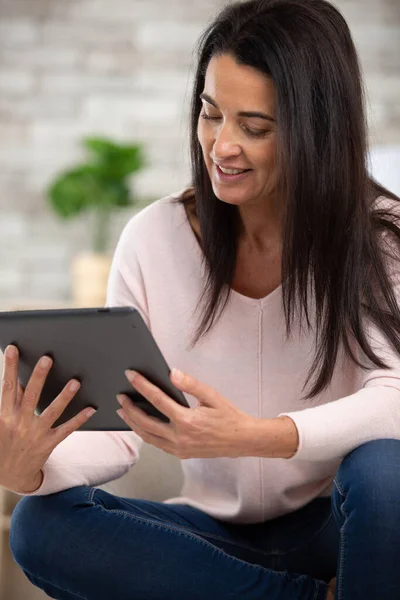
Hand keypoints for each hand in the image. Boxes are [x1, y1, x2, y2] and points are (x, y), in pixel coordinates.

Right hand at [0, 345, 96, 492]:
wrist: (10, 475)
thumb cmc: (4, 442)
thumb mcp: (0, 422)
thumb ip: (10, 401)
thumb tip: (18, 378)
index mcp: (5, 415)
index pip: (8, 386)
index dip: (10, 367)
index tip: (13, 349)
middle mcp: (20, 423)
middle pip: (31, 395)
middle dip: (39, 376)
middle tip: (48, 358)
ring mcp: (36, 434)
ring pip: (52, 411)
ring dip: (64, 396)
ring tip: (75, 381)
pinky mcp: (49, 444)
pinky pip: (66, 429)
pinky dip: (79, 419)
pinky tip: (91, 409)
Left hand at [116, 368, 254, 458]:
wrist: (242, 440)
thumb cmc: (228, 416)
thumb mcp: (212, 396)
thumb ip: (190, 384)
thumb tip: (172, 373)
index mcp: (187, 420)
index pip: (157, 400)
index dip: (142, 386)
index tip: (130, 375)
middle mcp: (179, 437)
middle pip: (145, 422)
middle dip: (130, 408)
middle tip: (120, 396)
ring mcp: (179, 448)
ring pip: (148, 436)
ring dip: (133, 423)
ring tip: (123, 411)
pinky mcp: (180, 453)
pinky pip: (157, 444)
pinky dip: (145, 433)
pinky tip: (140, 424)